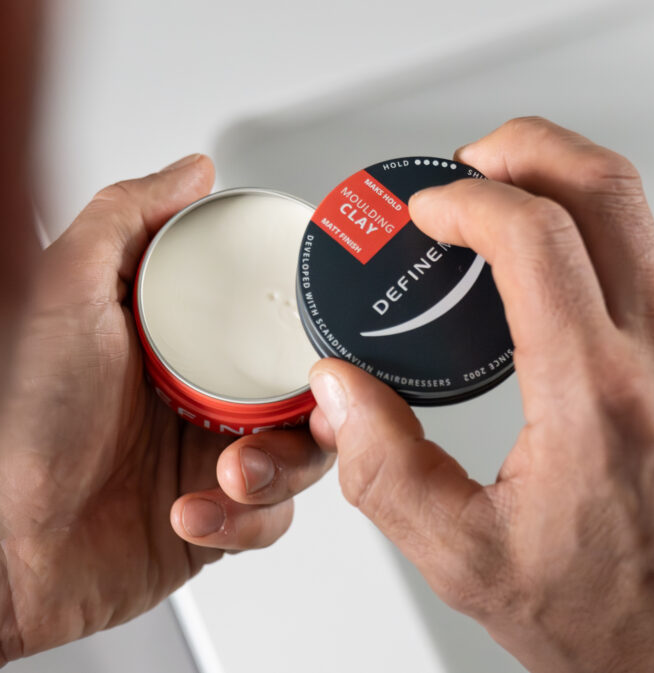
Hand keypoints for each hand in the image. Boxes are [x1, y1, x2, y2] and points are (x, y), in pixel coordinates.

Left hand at [0, 156, 332, 661]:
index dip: (309, 321)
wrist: (10, 548)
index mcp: (185, 342)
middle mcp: (207, 397)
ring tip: (227, 471)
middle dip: (315, 409)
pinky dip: (244, 520)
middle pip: (307, 390)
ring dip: (278, 469)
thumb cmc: (23, 424)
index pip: (275, 319)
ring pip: (304, 456)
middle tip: (301, 412)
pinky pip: (273, 517)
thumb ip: (125, 219)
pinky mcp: (222, 517)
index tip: (324, 329)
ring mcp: (217, 458)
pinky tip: (192, 512)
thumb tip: (191, 171)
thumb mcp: (66, 294)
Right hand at [306, 119, 653, 671]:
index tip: (432, 210)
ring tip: (503, 236)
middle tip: (475, 163)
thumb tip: (341, 395)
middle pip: (607, 187)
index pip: (535, 235)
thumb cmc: (628, 633)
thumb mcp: (473, 561)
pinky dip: (599, 273)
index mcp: (599, 401)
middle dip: (528, 147)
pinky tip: (560, 319)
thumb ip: (385, 469)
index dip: (468, 198)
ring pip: (639, 232)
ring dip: (564, 206)